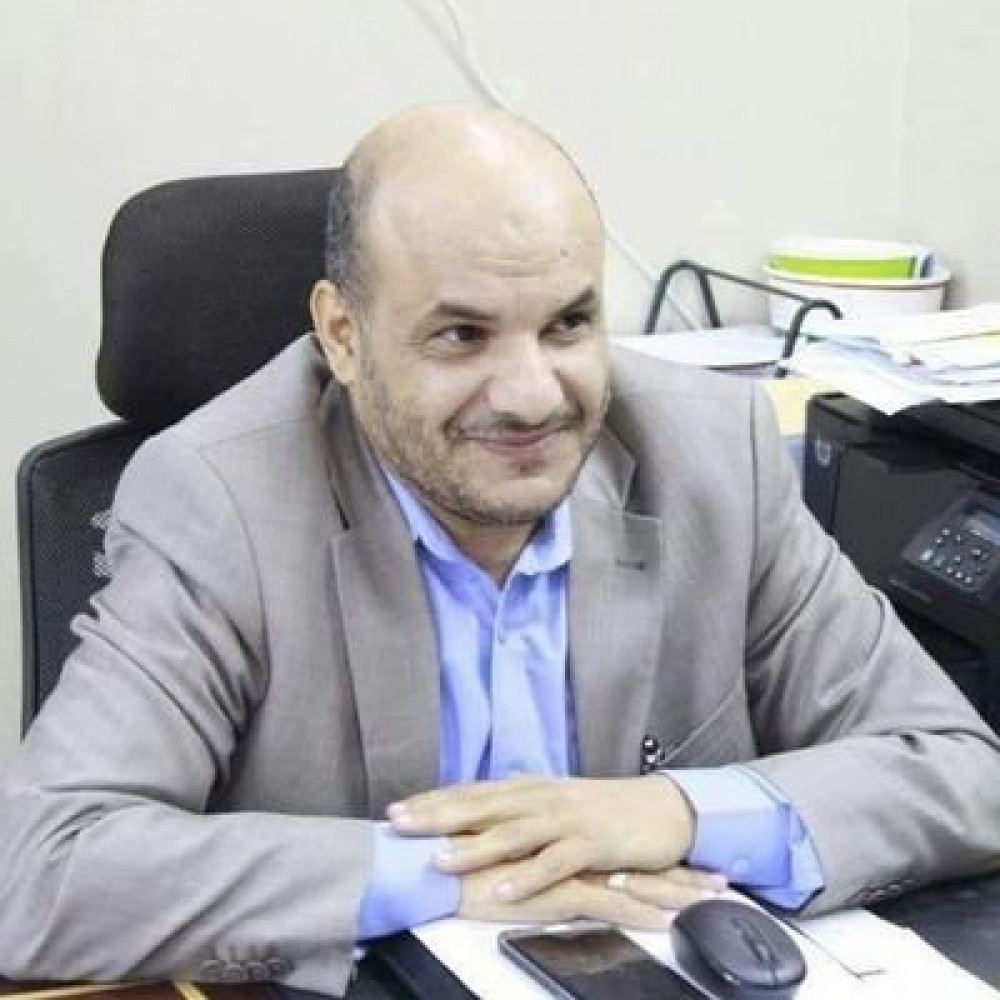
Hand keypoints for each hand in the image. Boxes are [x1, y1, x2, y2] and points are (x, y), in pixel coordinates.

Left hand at [388, 775, 697, 901]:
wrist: (660, 808)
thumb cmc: (603, 810)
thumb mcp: (554, 804)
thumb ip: (517, 809)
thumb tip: (475, 815)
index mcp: (529, 787)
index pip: (473, 791)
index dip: (434, 800)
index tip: (396, 809)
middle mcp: (542, 798)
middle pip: (482, 806)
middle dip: (437, 815)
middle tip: (398, 824)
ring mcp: (566, 819)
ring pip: (513, 833)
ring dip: (474, 847)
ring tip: (439, 861)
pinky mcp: (591, 844)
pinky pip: (554, 863)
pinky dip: (527, 877)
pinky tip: (504, 891)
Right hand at [460, 863, 724, 927]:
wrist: (434, 863)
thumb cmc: (462, 860)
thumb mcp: (502, 854)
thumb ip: (526, 853)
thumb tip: (543, 862)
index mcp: (560, 837)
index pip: (615, 846)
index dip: (653, 855)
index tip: (687, 861)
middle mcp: (571, 845)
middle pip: (635, 860)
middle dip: (679, 873)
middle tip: (719, 881)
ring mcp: (568, 866)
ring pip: (632, 880)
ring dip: (674, 892)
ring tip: (709, 900)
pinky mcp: (559, 889)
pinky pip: (608, 903)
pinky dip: (640, 914)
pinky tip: (668, 922)